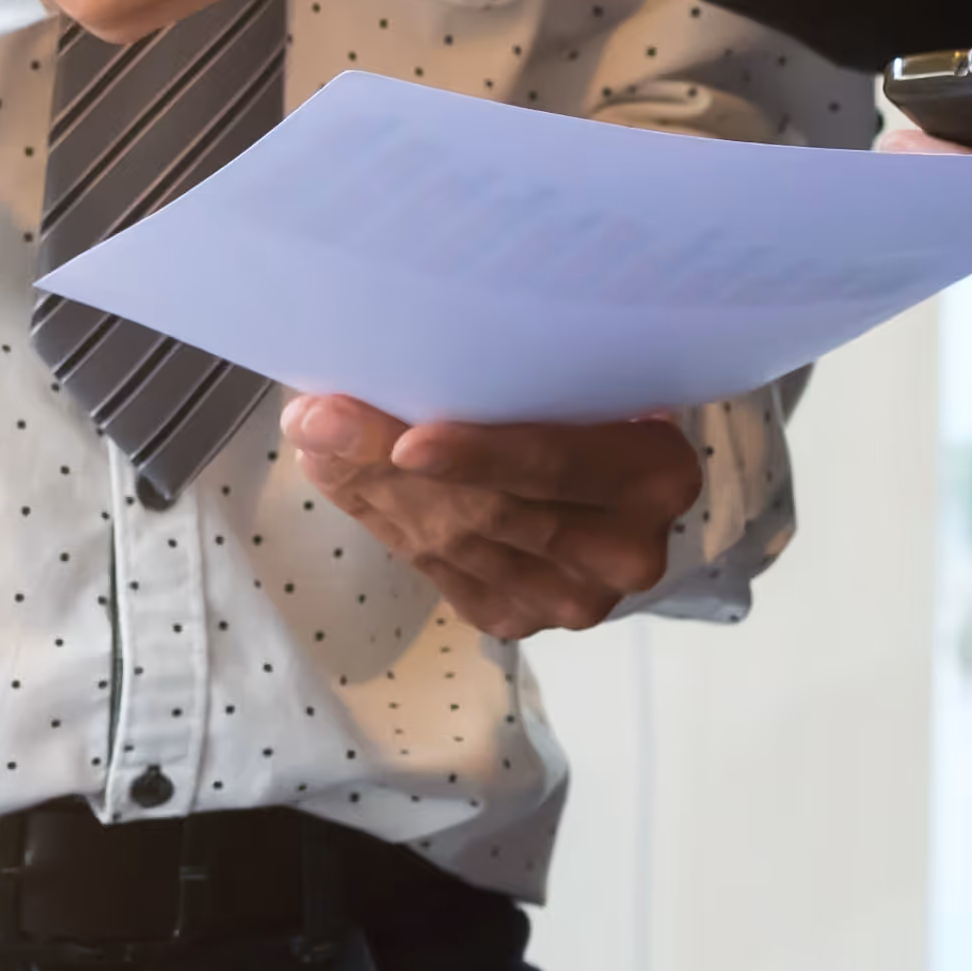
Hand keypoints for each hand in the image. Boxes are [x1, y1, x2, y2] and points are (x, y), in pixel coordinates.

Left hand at [279, 395, 702, 639]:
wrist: (604, 472)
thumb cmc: (585, 394)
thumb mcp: (580, 372)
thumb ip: (518, 369)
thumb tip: (401, 352)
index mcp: (656, 476)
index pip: (558, 463)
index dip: (481, 456)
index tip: (407, 441)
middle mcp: (625, 549)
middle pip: (491, 509)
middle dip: (389, 461)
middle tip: (318, 419)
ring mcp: (572, 598)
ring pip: (454, 542)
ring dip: (370, 489)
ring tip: (315, 438)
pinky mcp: (518, 618)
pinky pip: (437, 571)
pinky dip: (380, 519)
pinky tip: (339, 476)